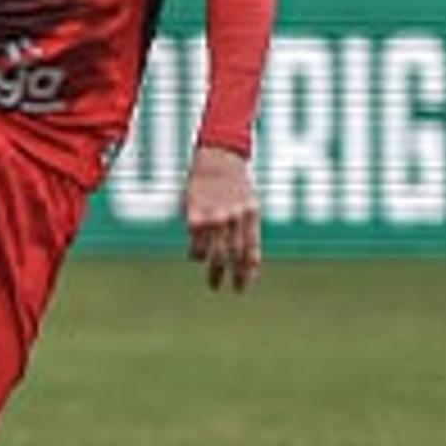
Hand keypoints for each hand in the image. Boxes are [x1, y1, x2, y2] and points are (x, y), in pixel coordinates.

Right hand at [184, 146, 262, 292]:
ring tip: (206, 271)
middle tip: (217, 287)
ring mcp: (216, 216)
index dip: (246, 274)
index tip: (240, 289)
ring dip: (208, 265)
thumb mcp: (249, 202)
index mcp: (251, 217)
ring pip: (211, 252)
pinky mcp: (196, 212)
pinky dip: (195, 250)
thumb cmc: (235, 180)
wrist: (220, 155)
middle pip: (230, 256)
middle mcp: (235, 219)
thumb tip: (244, 257)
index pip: (250, 252)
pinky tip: (194, 255)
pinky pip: (195, 240)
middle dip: (224, 275)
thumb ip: (245, 227)